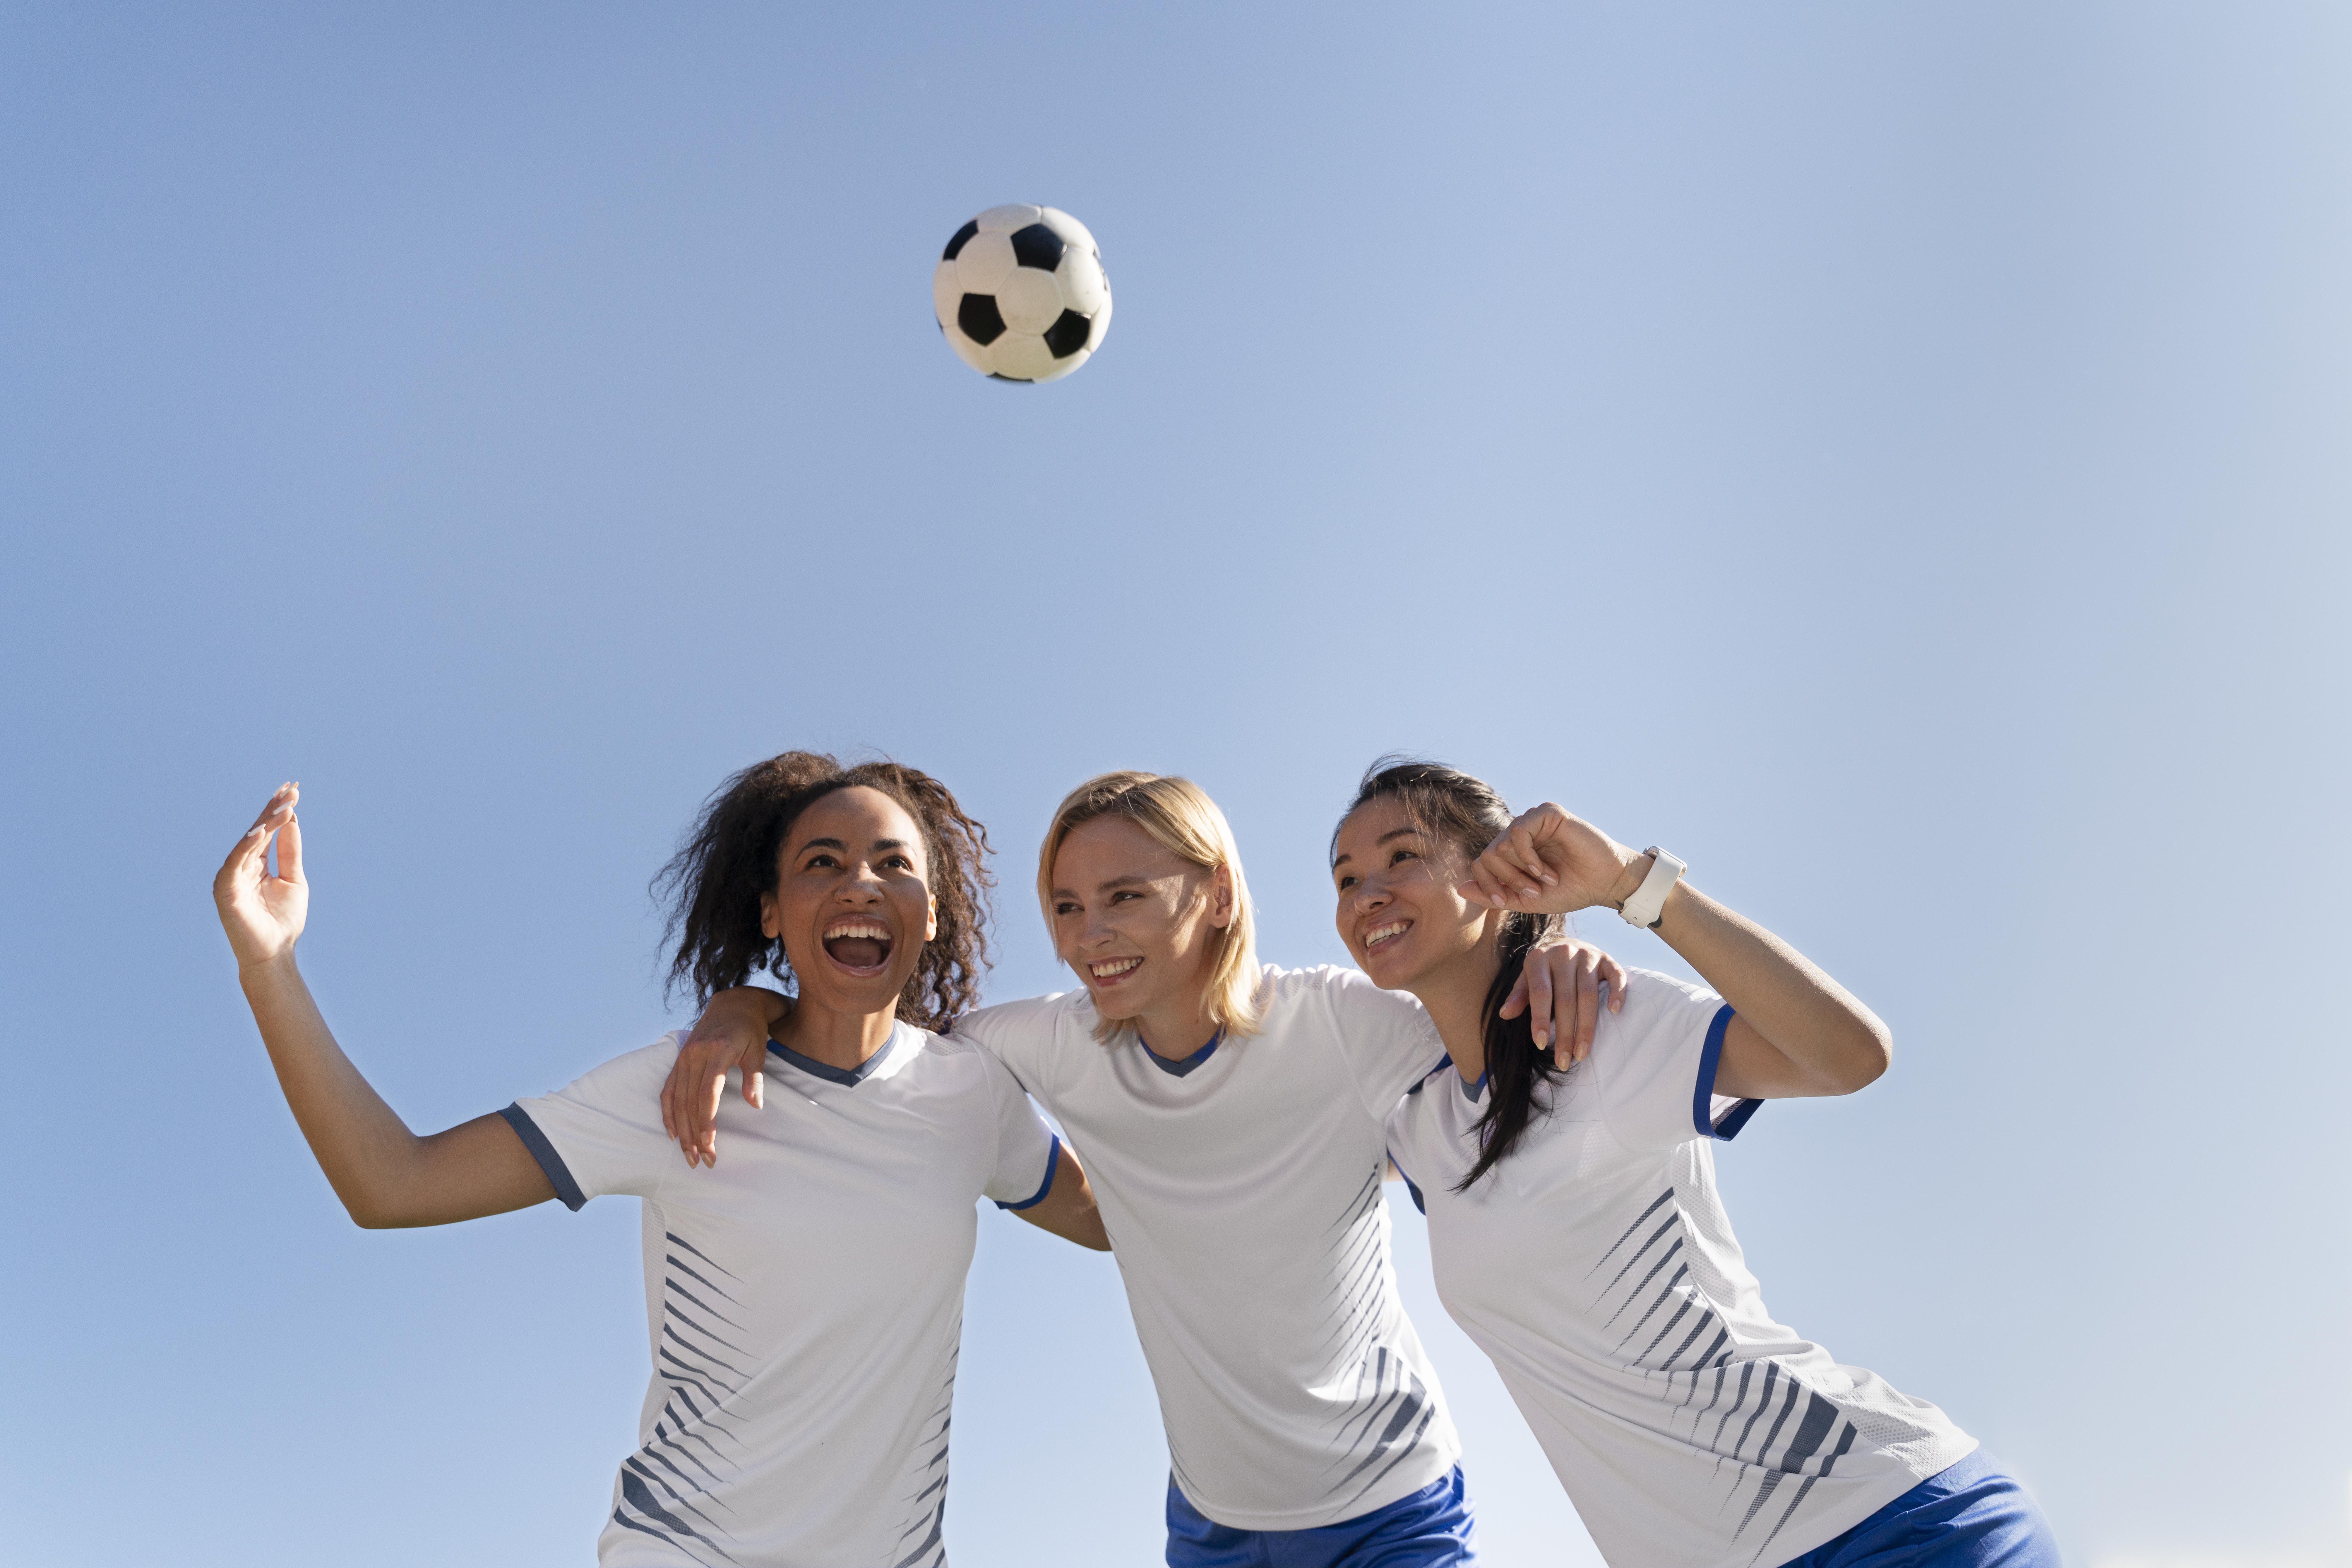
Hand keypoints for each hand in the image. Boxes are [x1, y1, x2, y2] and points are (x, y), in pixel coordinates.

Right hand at [214, 783, 306, 969]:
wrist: (274, 952)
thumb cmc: (283, 920)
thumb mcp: (293, 879)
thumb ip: (290, 851)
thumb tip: (292, 819)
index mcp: (256, 863)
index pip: (267, 831)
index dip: (278, 810)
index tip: (293, 789)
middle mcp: (241, 866)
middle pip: (257, 831)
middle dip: (273, 810)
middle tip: (291, 789)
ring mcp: (231, 876)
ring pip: (248, 843)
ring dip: (265, 823)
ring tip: (284, 805)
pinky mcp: (225, 889)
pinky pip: (235, 862)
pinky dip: (246, 846)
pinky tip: (260, 830)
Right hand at [659, 987, 788, 1167]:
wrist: (734, 1003)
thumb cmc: (750, 1030)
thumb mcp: (758, 1051)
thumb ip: (755, 1078)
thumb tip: (756, 1105)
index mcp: (717, 1052)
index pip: (707, 1093)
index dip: (706, 1120)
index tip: (709, 1144)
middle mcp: (695, 1055)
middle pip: (690, 1101)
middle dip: (694, 1134)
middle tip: (702, 1161)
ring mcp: (683, 1058)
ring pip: (677, 1100)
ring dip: (681, 1130)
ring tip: (688, 1154)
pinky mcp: (678, 1060)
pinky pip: (668, 1090)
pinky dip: (668, 1112)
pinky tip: (672, 1132)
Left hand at [1455, 803, 1645, 916]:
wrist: (1605, 883)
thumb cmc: (1571, 890)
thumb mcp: (1527, 899)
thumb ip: (1495, 894)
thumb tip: (1459, 888)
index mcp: (1514, 850)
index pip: (1481, 862)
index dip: (1487, 884)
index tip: (1503, 901)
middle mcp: (1520, 832)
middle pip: (1487, 855)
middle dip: (1508, 880)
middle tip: (1534, 892)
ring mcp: (1532, 820)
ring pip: (1500, 846)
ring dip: (1521, 872)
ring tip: (1546, 881)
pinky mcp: (1547, 813)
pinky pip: (1518, 832)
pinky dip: (1528, 857)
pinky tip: (1545, 870)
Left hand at [1500, 939, 1627, 1067]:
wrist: (1565, 943)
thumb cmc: (1544, 969)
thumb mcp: (1526, 978)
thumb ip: (1519, 995)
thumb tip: (1505, 1014)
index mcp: (1538, 959)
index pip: (1540, 993)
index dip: (1541, 1019)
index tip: (1541, 1044)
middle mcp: (1563, 953)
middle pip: (1566, 999)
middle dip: (1565, 1034)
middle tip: (1564, 1061)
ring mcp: (1587, 955)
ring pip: (1589, 994)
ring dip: (1587, 1027)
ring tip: (1582, 1052)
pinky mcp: (1606, 958)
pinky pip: (1616, 975)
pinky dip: (1617, 993)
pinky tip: (1614, 1012)